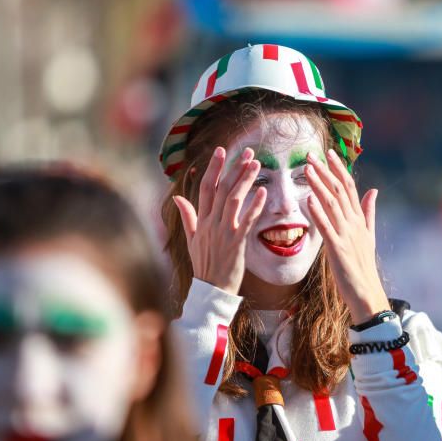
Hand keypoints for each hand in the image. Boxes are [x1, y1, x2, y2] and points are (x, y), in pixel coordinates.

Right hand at [173, 147, 266, 294]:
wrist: (211, 289)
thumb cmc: (203, 264)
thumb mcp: (190, 239)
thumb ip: (187, 216)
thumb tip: (178, 197)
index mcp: (200, 220)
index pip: (205, 187)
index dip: (213, 168)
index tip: (221, 151)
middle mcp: (211, 223)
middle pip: (222, 189)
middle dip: (234, 168)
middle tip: (247, 152)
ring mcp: (223, 232)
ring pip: (234, 200)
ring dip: (245, 180)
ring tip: (256, 165)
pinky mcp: (236, 243)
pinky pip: (247, 220)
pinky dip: (255, 206)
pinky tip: (263, 192)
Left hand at [304, 149, 389, 323]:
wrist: (366, 292)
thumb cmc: (363, 265)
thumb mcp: (368, 235)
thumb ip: (369, 212)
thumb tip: (374, 190)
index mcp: (359, 218)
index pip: (348, 187)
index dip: (339, 168)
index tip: (328, 153)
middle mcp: (354, 223)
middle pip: (339, 190)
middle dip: (325, 171)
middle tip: (311, 154)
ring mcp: (346, 235)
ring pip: (332, 204)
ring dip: (319, 185)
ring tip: (307, 169)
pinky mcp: (338, 249)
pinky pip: (327, 227)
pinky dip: (318, 212)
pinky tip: (309, 200)